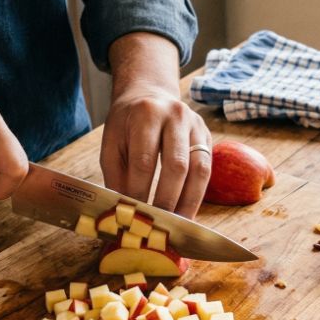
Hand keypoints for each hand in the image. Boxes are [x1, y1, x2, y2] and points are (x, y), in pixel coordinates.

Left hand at [100, 33, 209, 218]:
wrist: (149, 94)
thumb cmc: (127, 124)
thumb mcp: (112, 143)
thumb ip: (116, 176)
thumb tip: (124, 211)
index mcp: (147, 114)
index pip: (144, 160)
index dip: (140, 190)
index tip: (135, 214)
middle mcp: (176, 116)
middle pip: (176, 165)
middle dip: (167, 199)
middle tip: (158, 224)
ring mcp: (196, 125)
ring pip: (199, 169)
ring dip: (189, 201)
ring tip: (178, 224)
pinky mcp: (207, 135)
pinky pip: (207, 169)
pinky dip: (197, 194)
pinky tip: (187, 211)